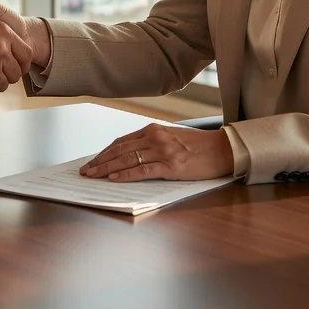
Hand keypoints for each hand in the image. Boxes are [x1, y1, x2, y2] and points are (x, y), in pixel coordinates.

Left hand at [78, 123, 234, 181]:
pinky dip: (126, 175)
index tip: (93, 160)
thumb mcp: (171, 138)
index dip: (105, 152)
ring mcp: (163, 151)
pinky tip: (114, 179)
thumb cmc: (198, 146)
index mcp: (153, 129)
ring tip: (93, 175)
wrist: (222, 149)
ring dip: (106, 168)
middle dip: (100, 161)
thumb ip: (152, 143)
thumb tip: (130, 156)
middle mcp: (155, 137)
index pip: (121, 141)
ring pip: (127, 159)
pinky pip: (142, 170)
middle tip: (86, 170)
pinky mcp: (171, 166)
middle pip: (120, 150)